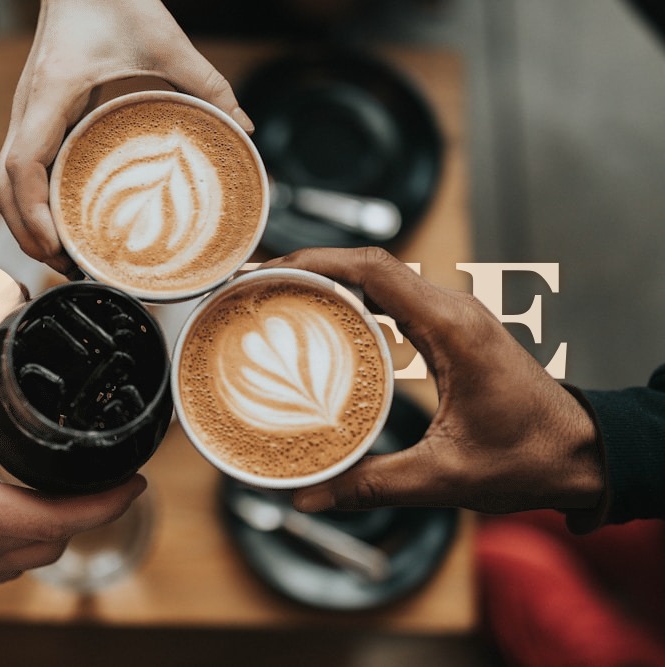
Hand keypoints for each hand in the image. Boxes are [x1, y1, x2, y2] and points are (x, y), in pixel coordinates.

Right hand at [0, 0, 252, 273]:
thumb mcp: (164, 39)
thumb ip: (207, 82)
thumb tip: (243, 127)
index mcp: (50, 94)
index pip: (21, 166)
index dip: (32, 213)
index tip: (58, 246)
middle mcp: (27, 109)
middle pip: (2, 188)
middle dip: (28, 234)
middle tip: (69, 268)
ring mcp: (26, 115)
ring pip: (3, 183)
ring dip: (26, 224)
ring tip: (64, 256)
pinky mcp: (35, 118)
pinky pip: (20, 170)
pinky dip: (32, 203)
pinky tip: (63, 222)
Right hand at [267, 248, 603, 515]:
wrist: (583, 454)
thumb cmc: (529, 458)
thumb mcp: (444, 477)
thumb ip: (373, 484)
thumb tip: (309, 499)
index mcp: (452, 328)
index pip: (375, 269)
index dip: (316, 262)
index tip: (269, 272)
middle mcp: (453, 310)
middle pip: (370, 264)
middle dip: (309, 267)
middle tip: (256, 286)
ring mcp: (455, 317)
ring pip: (381, 277)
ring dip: (330, 280)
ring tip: (277, 297)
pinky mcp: (453, 331)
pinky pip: (395, 299)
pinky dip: (354, 299)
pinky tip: (324, 322)